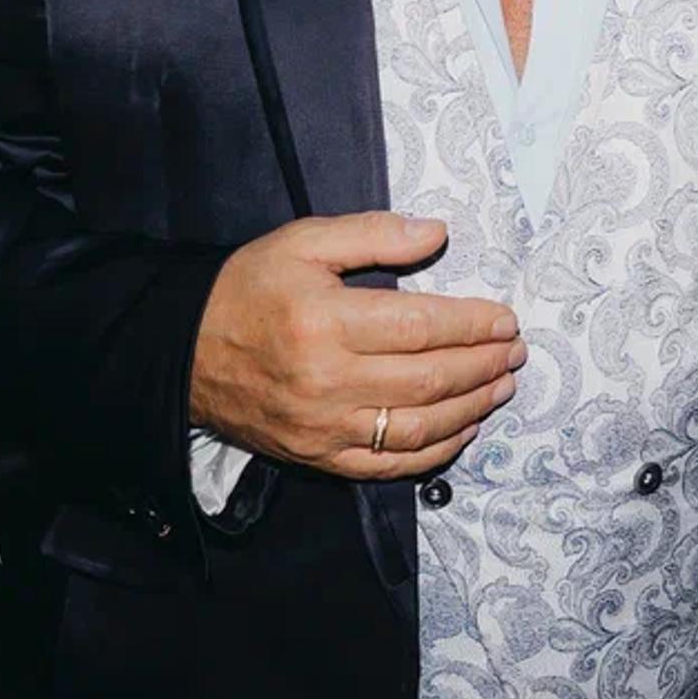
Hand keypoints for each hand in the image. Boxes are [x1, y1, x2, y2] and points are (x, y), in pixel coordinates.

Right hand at [190, 211, 525, 482]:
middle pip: (428, 380)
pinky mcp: (317, 456)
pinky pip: (387, 465)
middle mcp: (327, 381)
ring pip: (417, 428)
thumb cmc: (247, 288)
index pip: (421, 327)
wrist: (181, 352)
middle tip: (515, 351)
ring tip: (502, 386)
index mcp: (326, 322)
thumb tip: (437, 233)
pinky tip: (462, 429)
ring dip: (471, 409)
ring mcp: (323, 428)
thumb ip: (374, 234)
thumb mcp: (303, 241)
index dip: (472, 325)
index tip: (505, 318)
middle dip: (483, 366)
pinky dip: (434, 451)